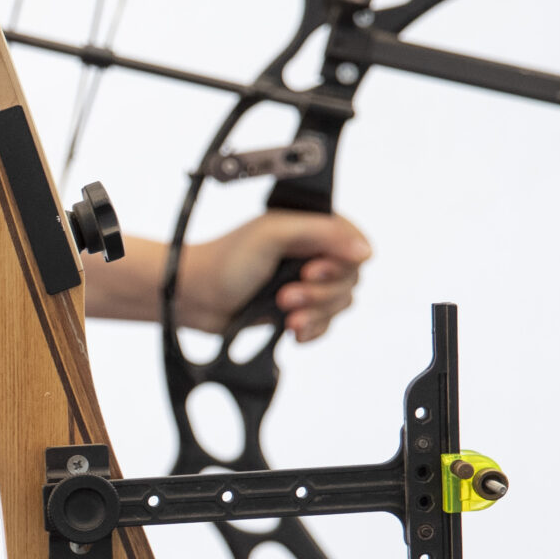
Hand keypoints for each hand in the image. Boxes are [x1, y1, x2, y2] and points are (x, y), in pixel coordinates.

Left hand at [175, 210, 370, 340]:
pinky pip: (325, 325)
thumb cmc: (225, 260)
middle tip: (286, 295)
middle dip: (320, 292)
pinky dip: (312, 330)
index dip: (341, 263)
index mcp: (312, 228)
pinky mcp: (296, 310)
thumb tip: (366, 251)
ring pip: (340, 304)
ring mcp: (306, 284)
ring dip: (315, 312)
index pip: (355, 246)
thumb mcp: (274, 234)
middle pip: (350, 279)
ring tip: (283, 311)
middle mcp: (313, 254)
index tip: (310, 271)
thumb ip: (323, 233)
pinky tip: (292, 330)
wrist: (193, 298)